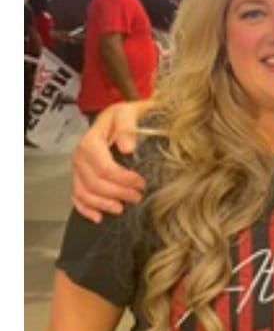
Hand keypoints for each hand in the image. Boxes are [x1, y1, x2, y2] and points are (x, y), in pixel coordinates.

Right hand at [71, 101, 150, 221]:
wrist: (121, 115)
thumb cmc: (126, 115)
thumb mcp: (129, 114)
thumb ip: (128, 129)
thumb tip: (127, 148)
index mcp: (91, 141)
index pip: (104, 168)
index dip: (123, 179)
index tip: (141, 183)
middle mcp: (80, 155)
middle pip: (95, 183)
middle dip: (118, 193)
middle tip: (137, 197)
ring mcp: (78, 167)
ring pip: (84, 192)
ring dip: (103, 204)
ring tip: (121, 208)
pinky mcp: (79, 175)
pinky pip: (76, 195)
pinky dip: (85, 208)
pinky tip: (97, 217)